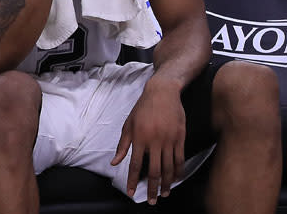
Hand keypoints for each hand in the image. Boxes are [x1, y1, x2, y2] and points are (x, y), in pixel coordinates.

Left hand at [110, 77, 185, 204]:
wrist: (162, 92)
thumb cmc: (143, 108)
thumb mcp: (128, 124)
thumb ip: (122, 145)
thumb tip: (114, 162)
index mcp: (139, 138)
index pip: (134, 164)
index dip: (132, 180)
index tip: (130, 192)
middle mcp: (154, 141)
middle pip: (153, 171)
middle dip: (152, 188)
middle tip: (151, 200)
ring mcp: (169, 140)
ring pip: (168, 168)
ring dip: (166, 184)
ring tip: (163, 194)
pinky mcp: (180, 138)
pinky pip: (180, 159)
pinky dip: (178, 172)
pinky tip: (175, 179)